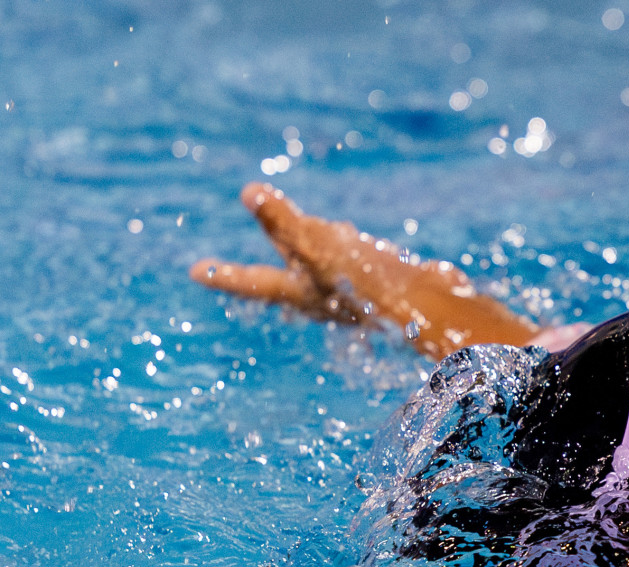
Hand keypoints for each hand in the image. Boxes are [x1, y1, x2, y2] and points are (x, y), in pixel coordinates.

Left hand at [190, 183, 375, 323]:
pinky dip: (355, 254)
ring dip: (318, 253)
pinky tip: (366, 247)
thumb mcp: (317, 244)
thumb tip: (249, 192)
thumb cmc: (364, 280)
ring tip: (315, 239)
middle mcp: (322, 299)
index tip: (196, 272)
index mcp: (298, 292)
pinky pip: (361, 268)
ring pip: (327, 269)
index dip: (224, 273)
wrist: (426, 308)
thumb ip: (283, 221)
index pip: (252, 279)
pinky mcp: (385, 291)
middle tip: (245, 272)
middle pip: (290, 275)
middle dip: (274, 265)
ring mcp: (354, 296)